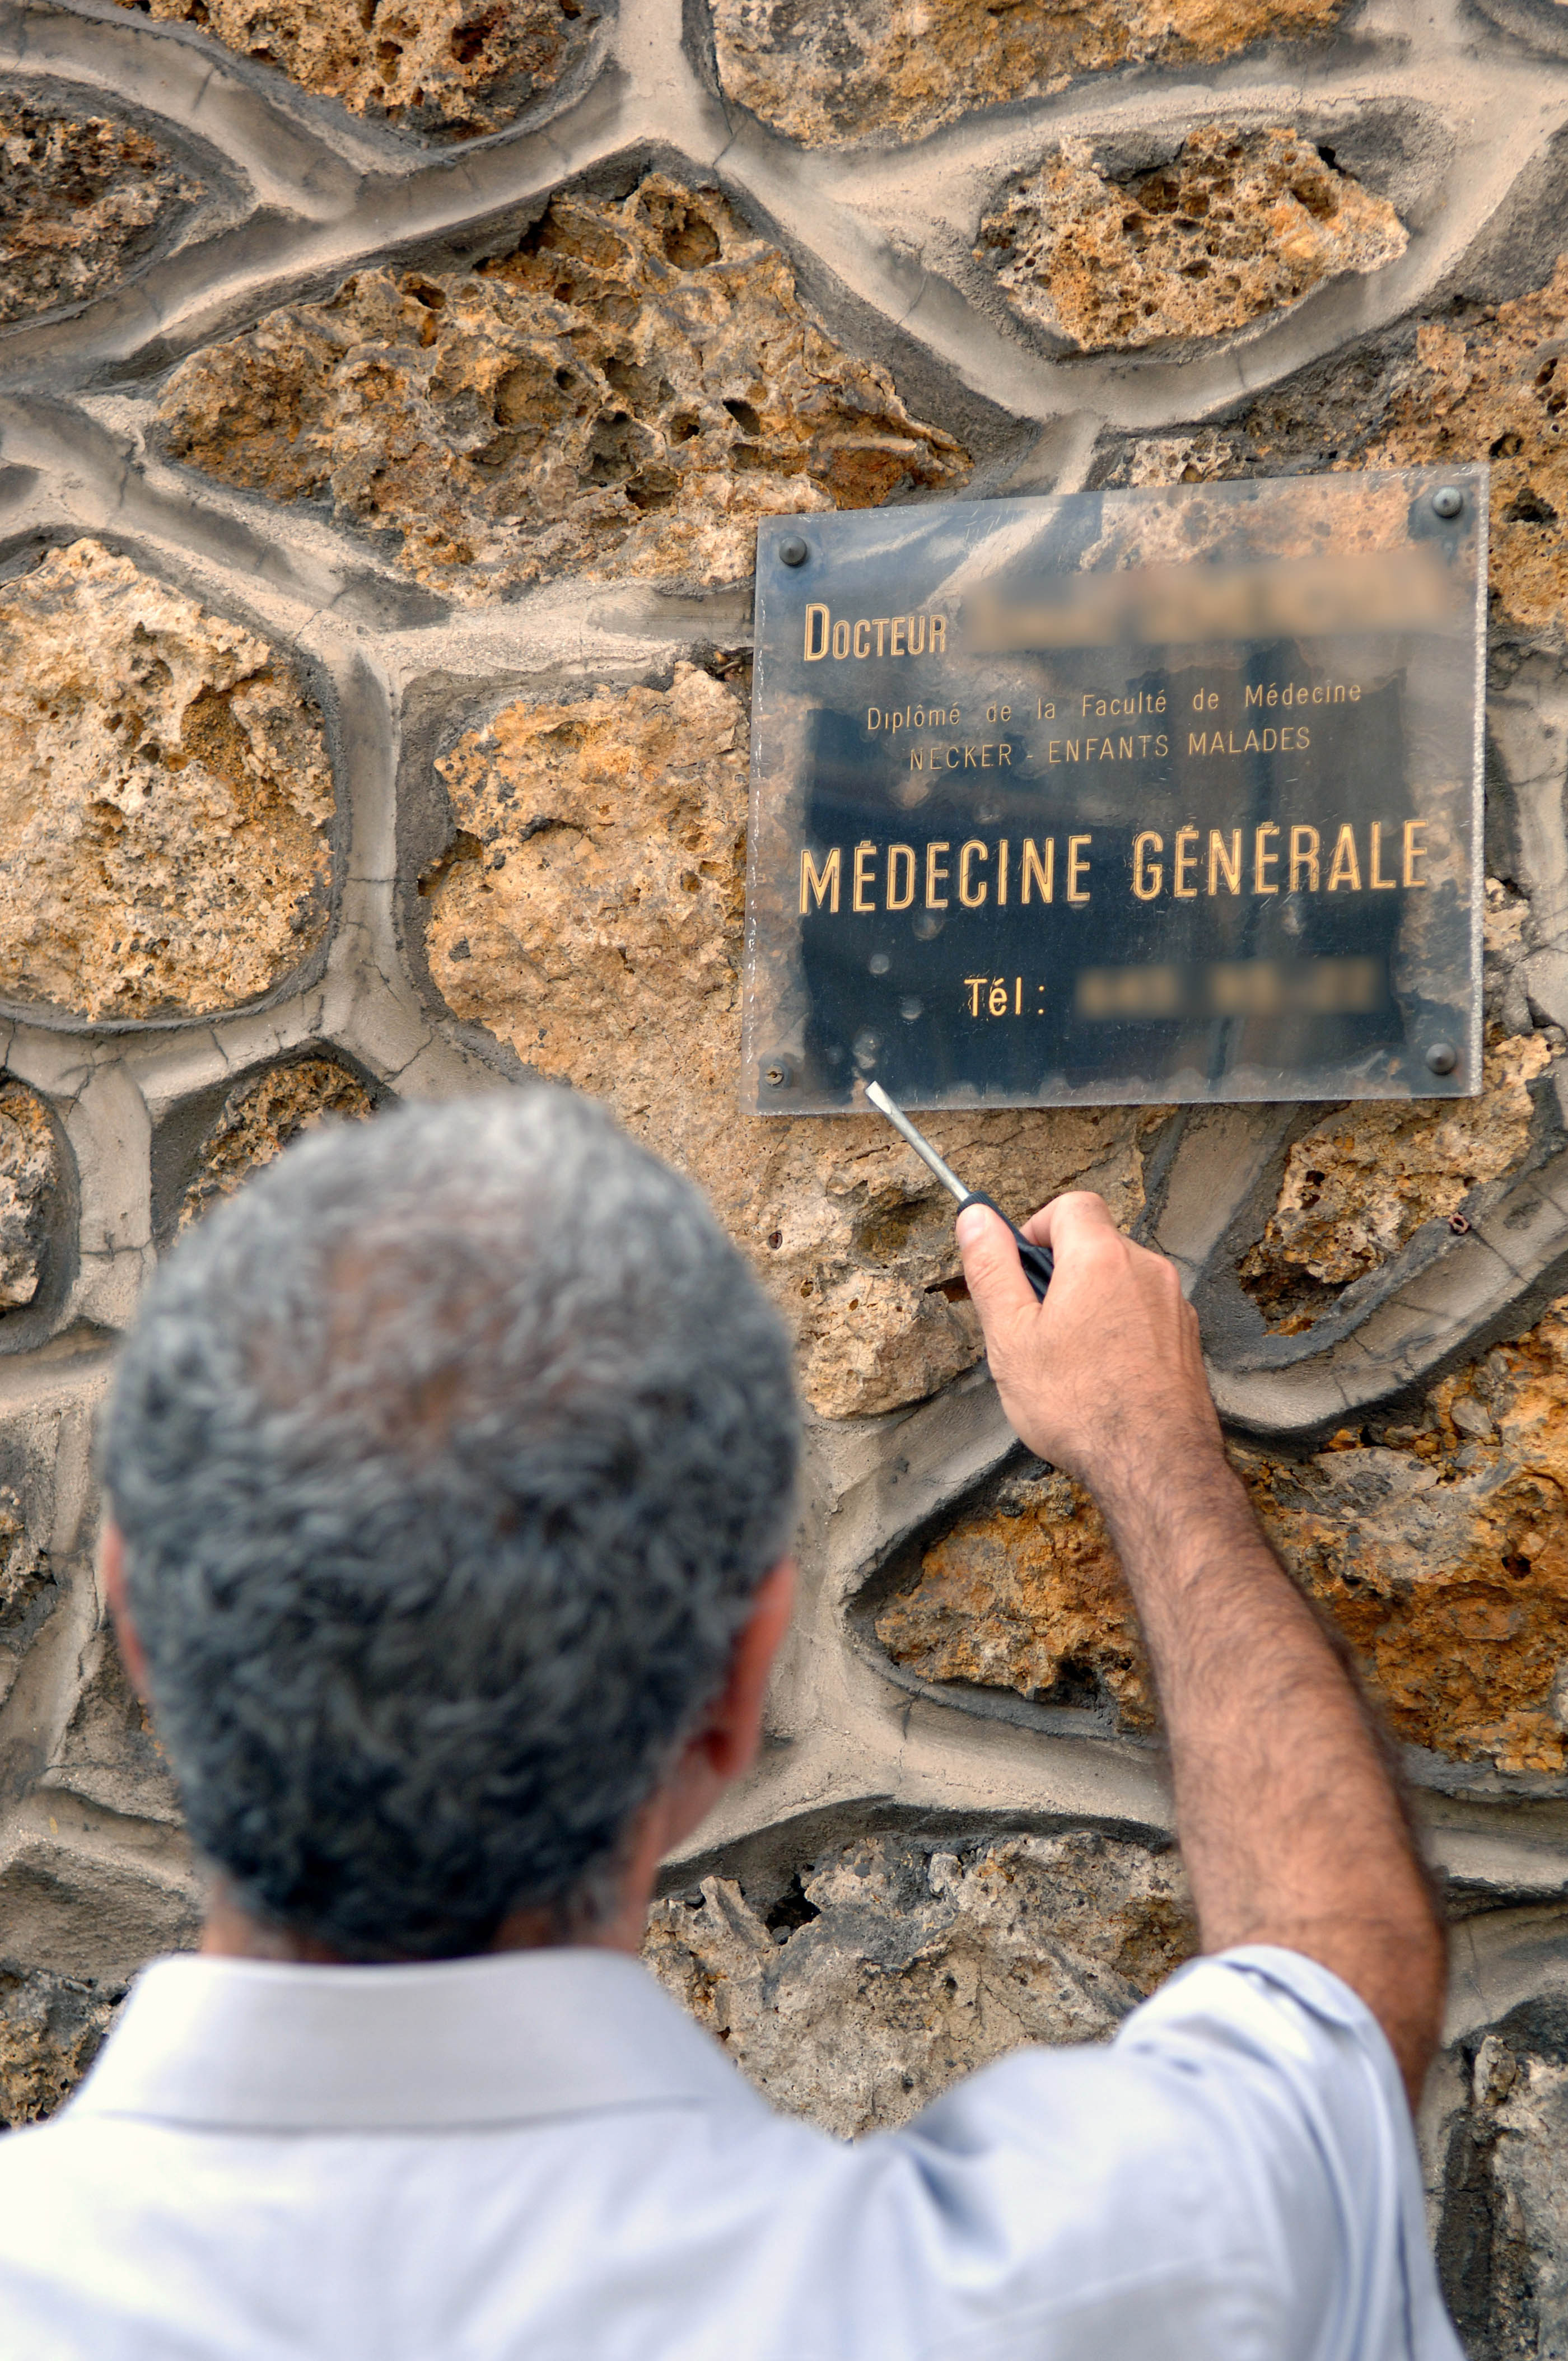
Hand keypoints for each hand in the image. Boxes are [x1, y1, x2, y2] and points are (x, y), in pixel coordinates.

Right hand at [954, 1191, 1222, 1508]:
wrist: (1155, 1465)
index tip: (1020, 1263)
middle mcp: (1147, 1271)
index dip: (1038, 1226)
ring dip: (1092, 1300)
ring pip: (1122, 1280)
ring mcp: (1174, 1305)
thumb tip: (976, 1219)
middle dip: (1062, 1269)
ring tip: (1069, 1357)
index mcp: (1101, 1259)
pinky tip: (1103, 1374)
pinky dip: (1121, 1327)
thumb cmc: (1082, 1408)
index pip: (1071, 1205)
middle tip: (1035, 1321)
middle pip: (1098, 1242)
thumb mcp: (1011, 1337)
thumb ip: (992, 1269)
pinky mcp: (1187, 1338)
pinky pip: (1146, 1313)